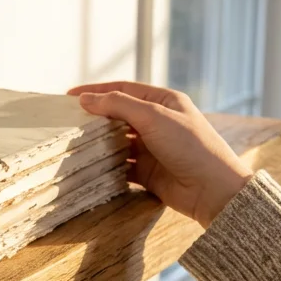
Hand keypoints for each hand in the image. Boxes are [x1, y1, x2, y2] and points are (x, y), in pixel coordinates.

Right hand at [69, 81, 252, 226]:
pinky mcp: (149, 172)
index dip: (97, 91)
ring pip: (118, 141)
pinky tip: (91, 165)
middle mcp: (158, 122)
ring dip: (99, 142)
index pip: (124, 90)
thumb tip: (86, 99)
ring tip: (75, 143)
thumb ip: (118, 105)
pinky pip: (122, 166)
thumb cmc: (190, 146)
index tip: (70, 96)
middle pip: (119, 115)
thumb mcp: (154, 117)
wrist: (212, 190)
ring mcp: (153, 148)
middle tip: (67, 121)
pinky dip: (107, 165)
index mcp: (164, 101)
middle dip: (95, 117)